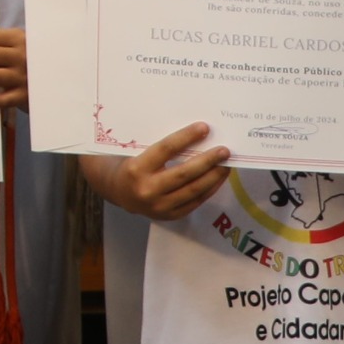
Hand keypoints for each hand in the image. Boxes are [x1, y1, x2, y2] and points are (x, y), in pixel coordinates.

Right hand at [86, 122, 229, 220]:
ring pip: (193, 189)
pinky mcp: (169, 215)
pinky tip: (217, 178)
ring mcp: (159, 206)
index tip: (204, 128)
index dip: (186, 137)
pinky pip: (195, 201)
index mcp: (136, 169)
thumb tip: (195, 137)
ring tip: (226, 164)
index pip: (166, 150)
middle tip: (224, 150)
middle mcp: (147, 189)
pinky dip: (209, 189)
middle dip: (208, 160)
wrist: (117, 191)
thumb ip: (161, 148)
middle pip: (184, 173)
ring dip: (214, 176)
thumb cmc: (130, 164)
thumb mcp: (136, 152)